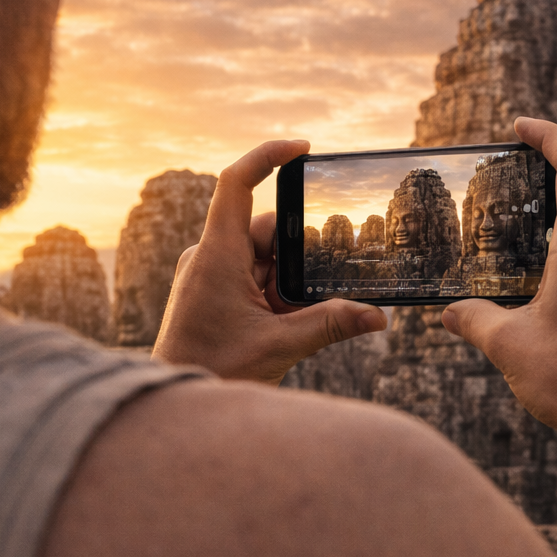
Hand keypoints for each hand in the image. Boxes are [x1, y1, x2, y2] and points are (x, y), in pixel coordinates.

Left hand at [153, 140, 385, 383]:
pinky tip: (287, 322)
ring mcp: (211, 273)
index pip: (236, 184)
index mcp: (217, 256)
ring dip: (288, 282)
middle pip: (266, 229)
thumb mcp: (280, 347)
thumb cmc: (213, 371)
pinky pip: (255, 276)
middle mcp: (210, 256)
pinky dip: (277, 293)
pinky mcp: (215, 291)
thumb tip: (379, 317)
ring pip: (265, 257)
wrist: (178, 407)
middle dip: (299, 256)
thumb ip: (331, 325)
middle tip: (320, 288)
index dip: (267, 156)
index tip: (302, 149)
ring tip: (293, 319)